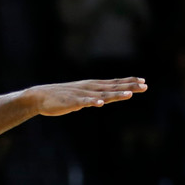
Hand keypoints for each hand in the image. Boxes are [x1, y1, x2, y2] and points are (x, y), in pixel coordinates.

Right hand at [29, 77, 146, 115]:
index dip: (128, 82)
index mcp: (92, 86)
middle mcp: (90, 88)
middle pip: (113, 87)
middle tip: (145, 86)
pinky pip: (84, 102)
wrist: (39, 96)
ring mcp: (82, 94)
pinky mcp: (72, 102)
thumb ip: (91, 99)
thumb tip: (99, 101)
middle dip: (129, 86)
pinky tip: (101, 104)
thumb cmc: (59, 98)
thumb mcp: (79, 97)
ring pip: (102, 94)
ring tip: (129, 94)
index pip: (114, 83)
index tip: (143, 81)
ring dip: (116, 94)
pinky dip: (93, 102)